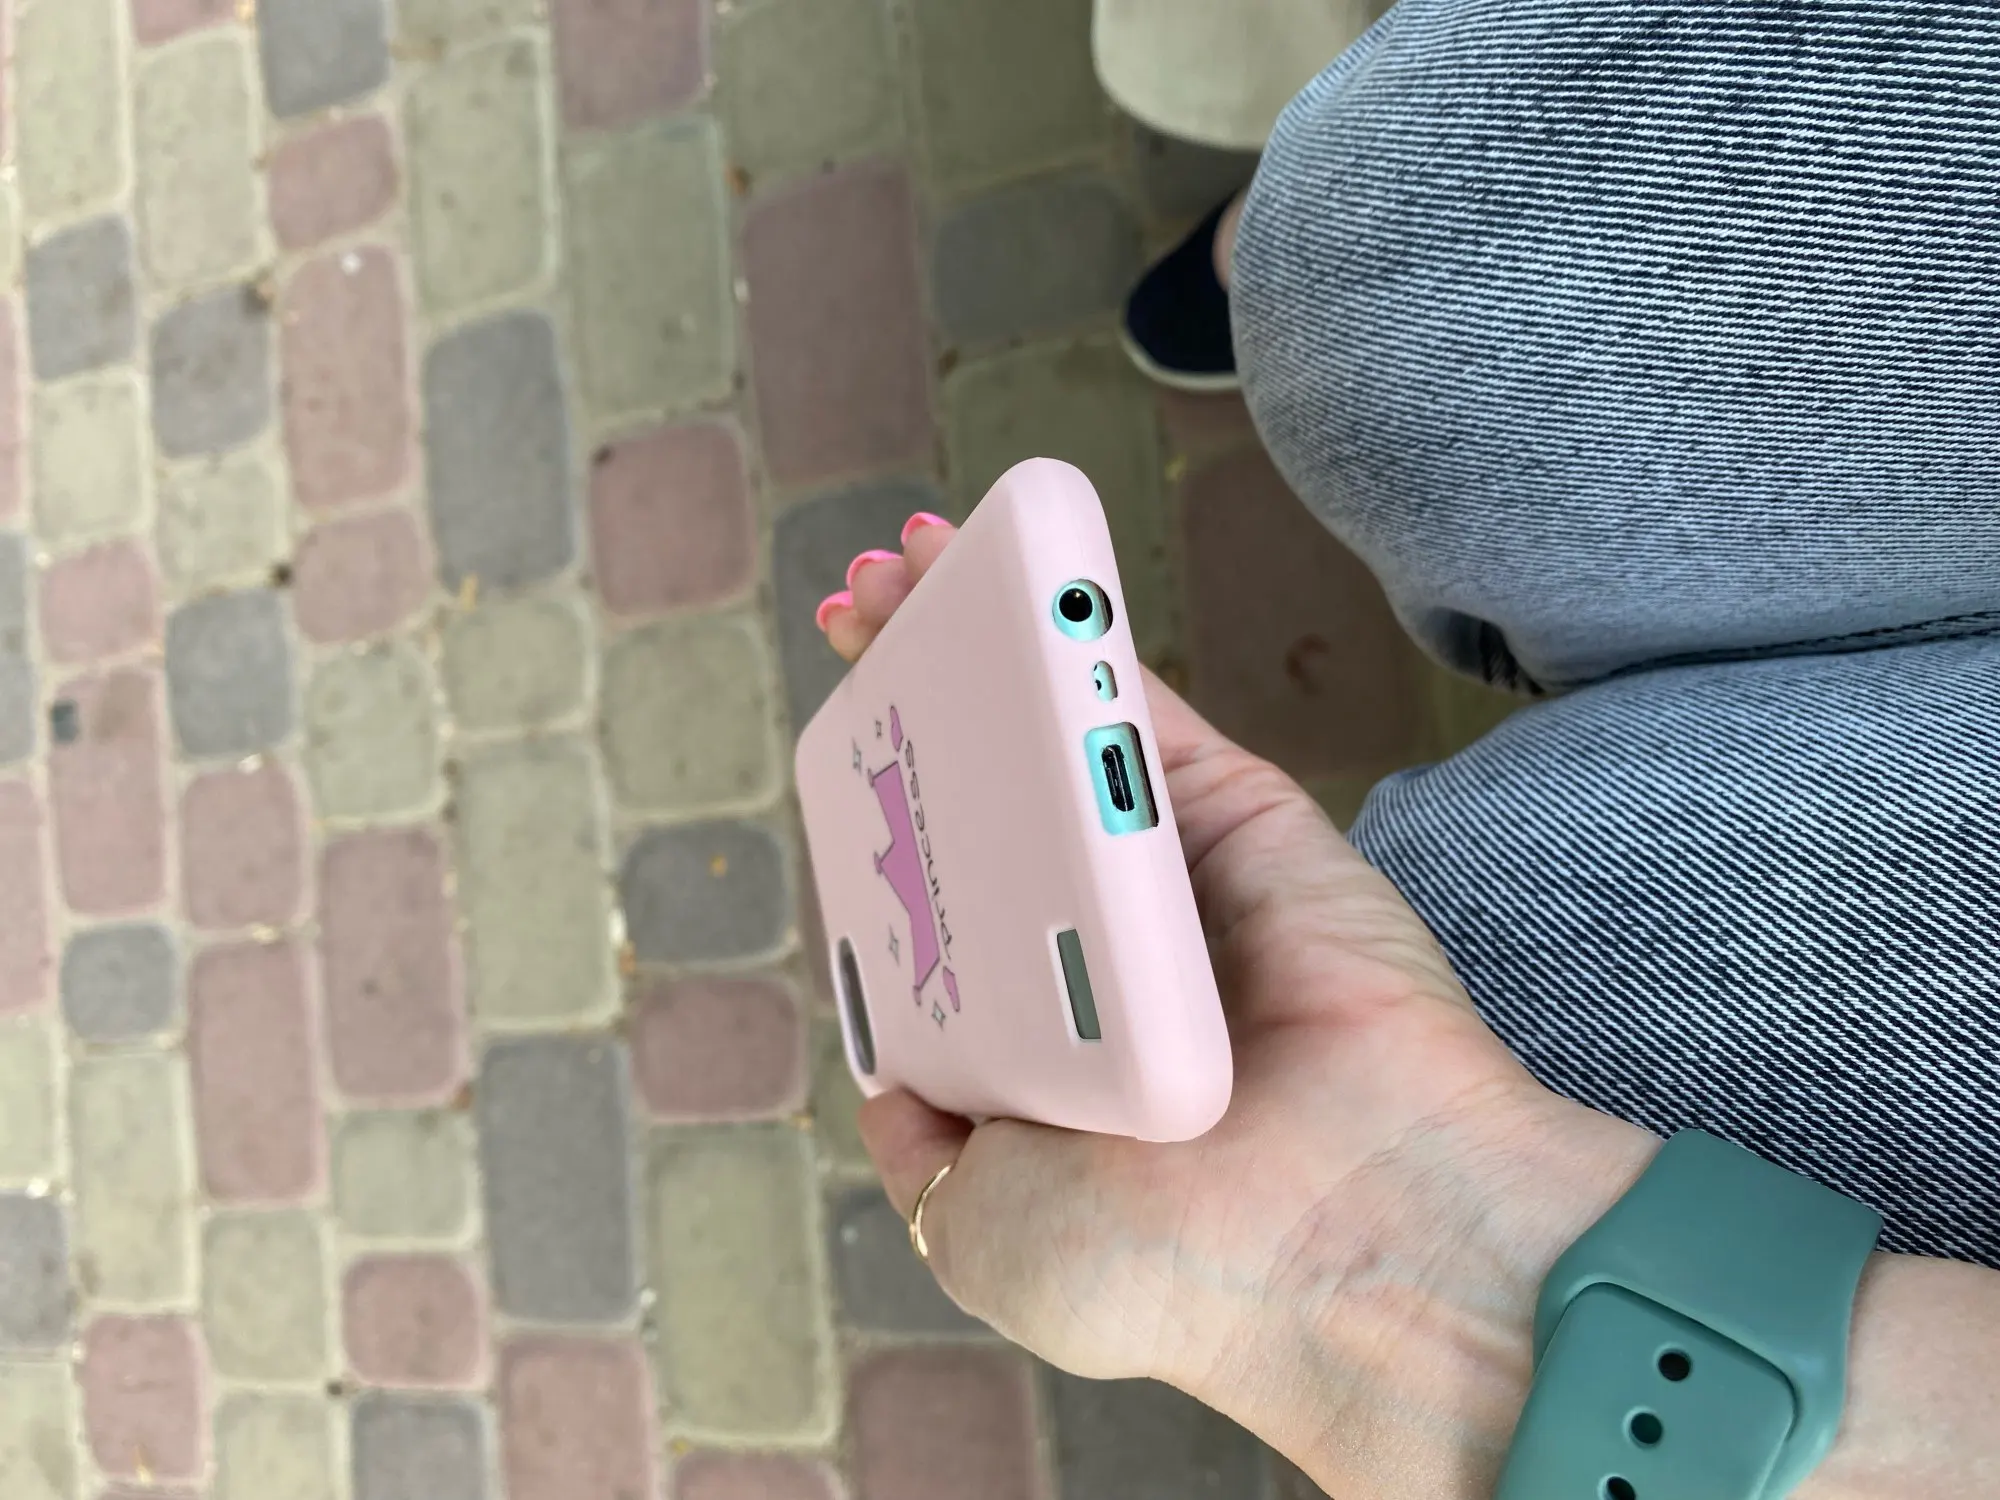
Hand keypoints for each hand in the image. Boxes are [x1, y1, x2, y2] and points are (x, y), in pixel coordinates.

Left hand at [821, 518, 1658, 1497]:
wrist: (1350, 1246)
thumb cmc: (1163, 1265)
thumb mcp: (978, 1234)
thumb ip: (927, 1144)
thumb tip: (891, 1072)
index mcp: (1044, 1033)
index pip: (946, 890)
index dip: (884, 806)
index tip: (839, 736)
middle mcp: (1100, 940)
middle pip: (990, 783)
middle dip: (917, 682)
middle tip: (856, 603)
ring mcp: (1171, 871)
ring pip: (1057, 726)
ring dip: (977, 626)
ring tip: (896, 557)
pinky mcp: (1242, 819)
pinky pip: (1142, 709)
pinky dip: (1073, 629)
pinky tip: (1001, 569)